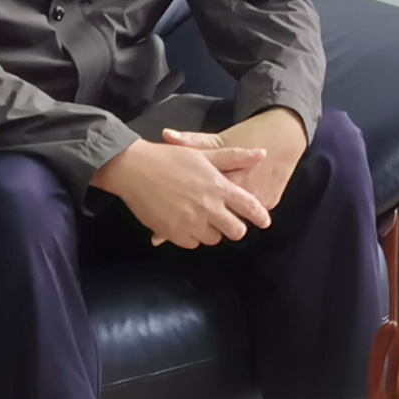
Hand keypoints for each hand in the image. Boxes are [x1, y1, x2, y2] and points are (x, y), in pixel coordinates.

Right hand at [94, 136, 263, 247]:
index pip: (250, 207)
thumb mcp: (203, 154)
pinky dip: (190, 236)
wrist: (133, 169)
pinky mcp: (174, 233)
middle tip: (223, 220)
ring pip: (214, 239)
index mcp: (219, 187)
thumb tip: (262, 154)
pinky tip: (183, 222)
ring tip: (198, 216)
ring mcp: (192, 223)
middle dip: (233, 227)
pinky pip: (192, 244)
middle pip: (236, 231)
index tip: (264, 222)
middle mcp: (209, 207)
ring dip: (210, 231)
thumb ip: (234, 158)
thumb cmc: (169, 158)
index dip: (260, 216)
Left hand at [162, 107, 307, 215]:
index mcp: (228, 180)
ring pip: (238, 218)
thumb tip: (167, 134)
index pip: (205, 204)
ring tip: (216, 212)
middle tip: (196, 217)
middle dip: (208, 222)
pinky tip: (236, 205)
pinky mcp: (271, 201)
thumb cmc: (247, 134)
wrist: (284, 133)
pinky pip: (252, 213)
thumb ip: (192, 141)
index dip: (189, 210)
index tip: (178, 212)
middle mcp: (245, 193)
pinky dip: (243, 211)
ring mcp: (261, 199)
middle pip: (222, 218)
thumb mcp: (218, 138)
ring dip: (227, 217)